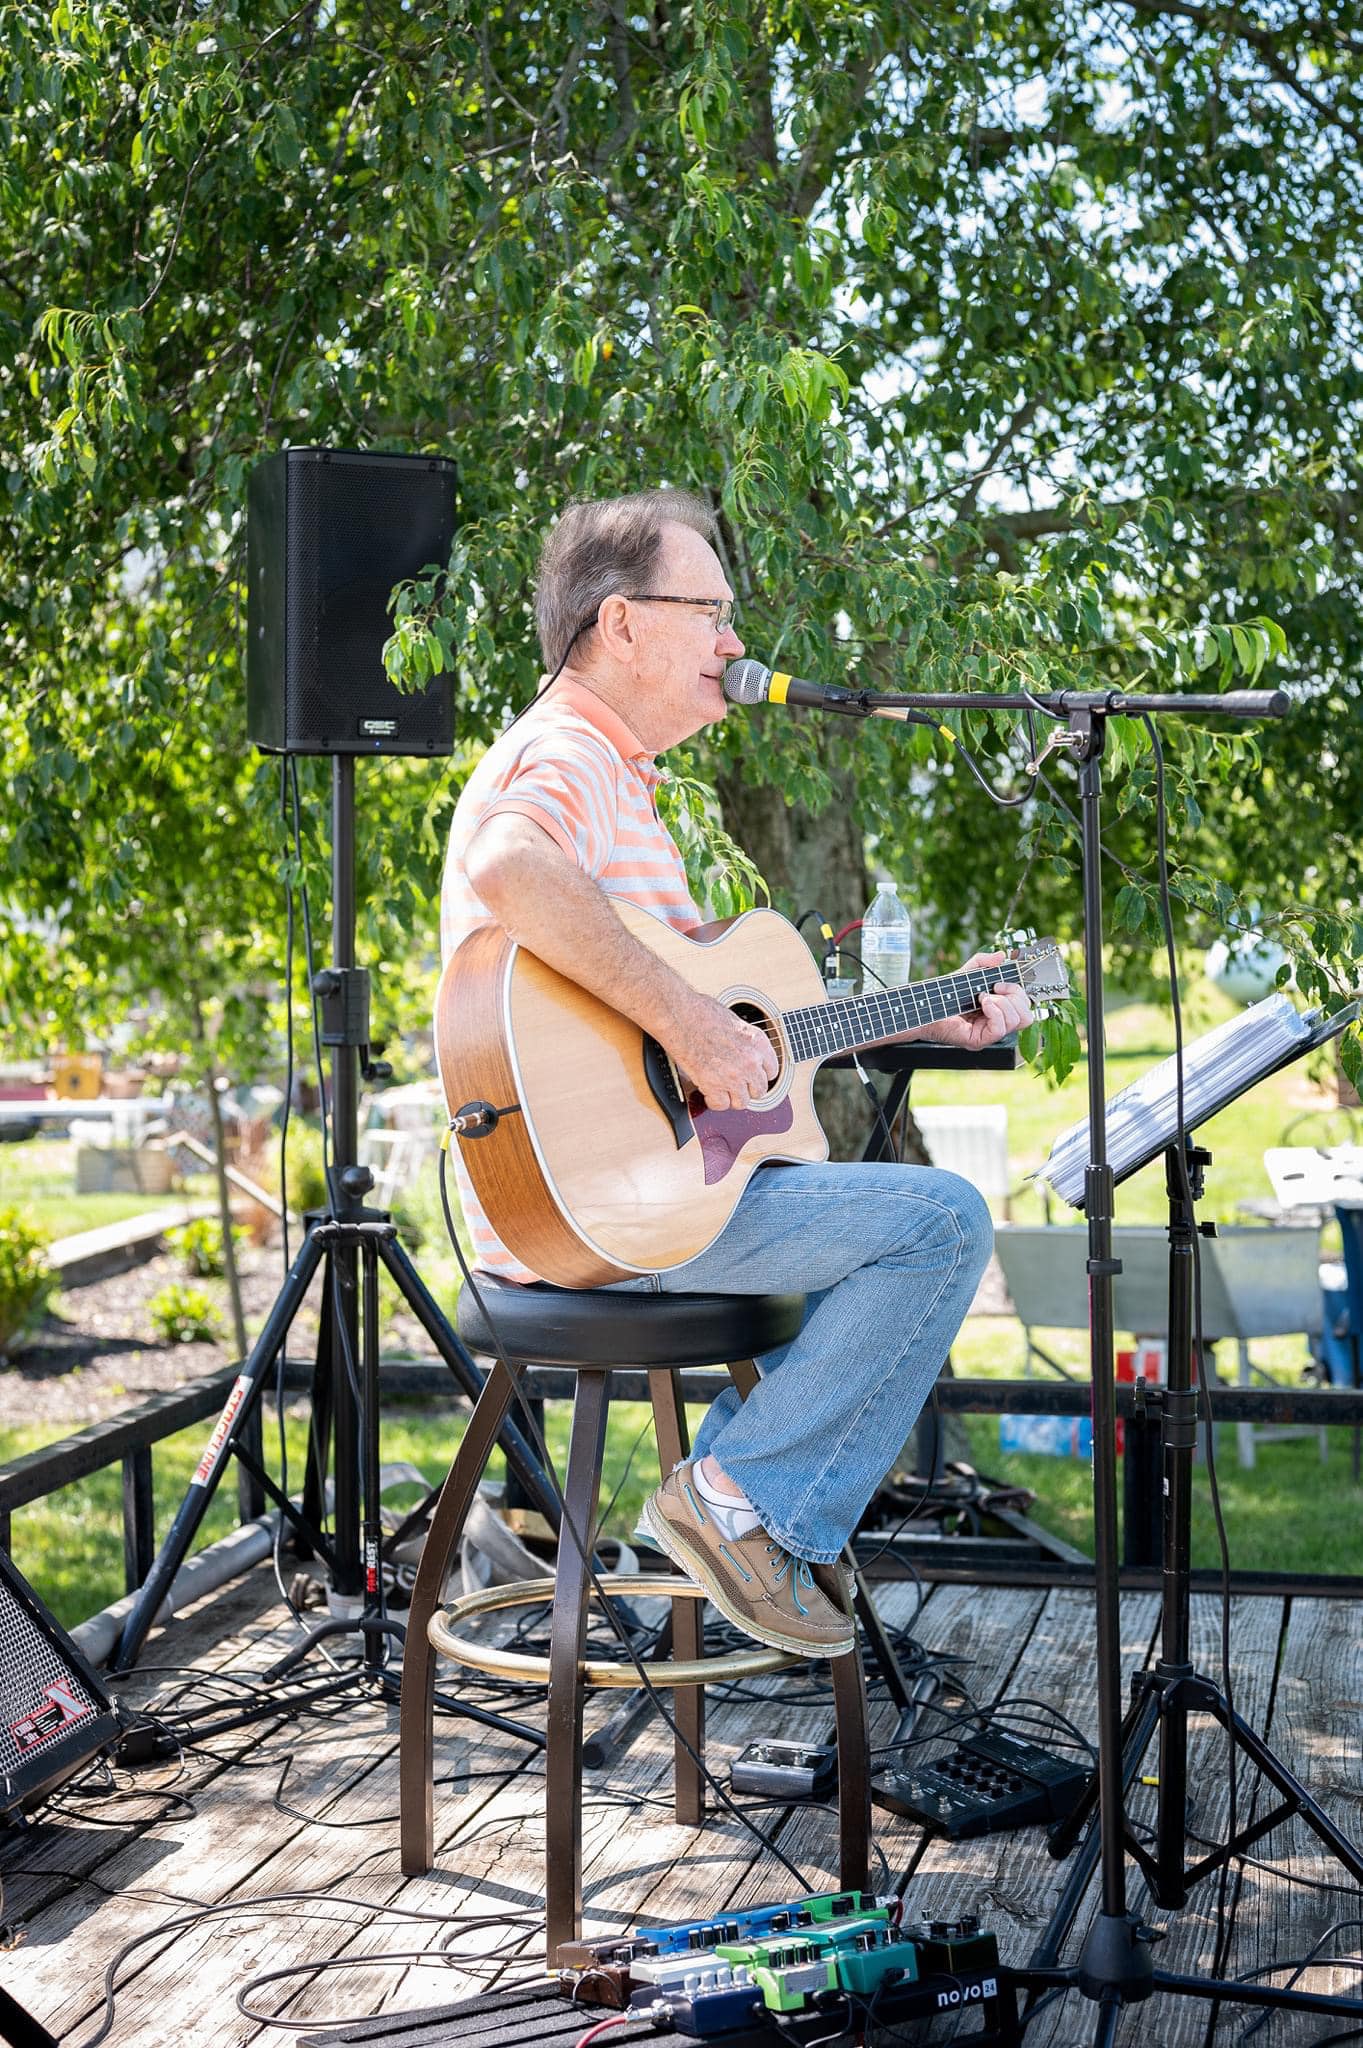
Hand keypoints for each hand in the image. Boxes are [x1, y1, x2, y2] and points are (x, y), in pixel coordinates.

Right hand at [669, 994, 778, 1111]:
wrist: (679, 1014)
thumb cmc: (701, 1012)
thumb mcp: (734, 1022)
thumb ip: (744, 1042)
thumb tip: (743, 1052)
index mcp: (757, 1042)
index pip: (771, 1071)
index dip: (759, 1075)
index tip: (752, 1076)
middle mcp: (749, 1060)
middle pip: (759, 1090)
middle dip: (747, 1088)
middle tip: (735, 1084)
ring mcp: (733, 1075)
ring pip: (741, 1102)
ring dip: (731, 1097)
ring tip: (721, 1088)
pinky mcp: (713, 1084)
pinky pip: (721, 1105)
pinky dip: (714, 1101)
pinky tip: (709, 1091)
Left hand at [927, 950, 1033, 1049]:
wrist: (924, 1006)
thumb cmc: (944, 994)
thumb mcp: (967, 973)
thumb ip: (984, 962)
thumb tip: (1002, 956)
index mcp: (998, 1012)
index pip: (1025, 1008)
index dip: (1018, 992)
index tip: (999, 982)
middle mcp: (996, 1025)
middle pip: (1027, 1016)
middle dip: (1015, 997)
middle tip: (994, 989)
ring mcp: (988, 1034)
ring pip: (1017, 1021)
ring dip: (1002, 1003)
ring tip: (983, 997)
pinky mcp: (979, 1041)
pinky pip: (1000, 1029)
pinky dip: (994, 1011)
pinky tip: (982, 1003)